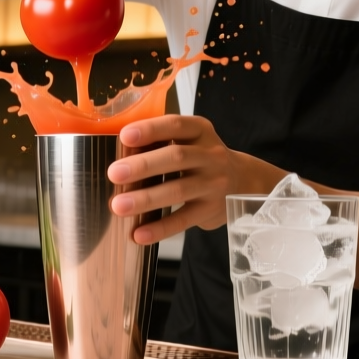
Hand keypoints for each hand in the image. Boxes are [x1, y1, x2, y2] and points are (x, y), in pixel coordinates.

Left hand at [106, 115, 286, 244]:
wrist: (245, 181)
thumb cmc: (203, 158)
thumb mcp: (191, 141)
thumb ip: (162, 143)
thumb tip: (118, 155)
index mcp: (200, 131)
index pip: (175, 125)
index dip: (151, 129)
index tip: (125, 136)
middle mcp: (211, 155)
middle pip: (177, 157)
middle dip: (143, 165)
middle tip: (114, 173)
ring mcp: (214, 183)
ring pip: (178, 189)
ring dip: (146, 198)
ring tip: (118, 206)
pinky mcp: (212, 210)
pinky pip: (184, 219)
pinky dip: (160, 228)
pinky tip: (138, 233)